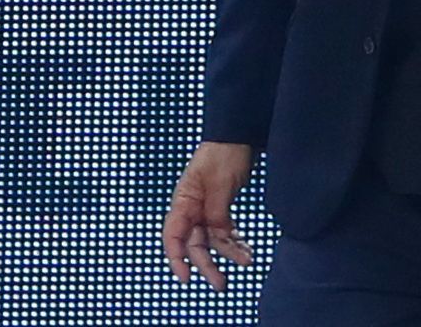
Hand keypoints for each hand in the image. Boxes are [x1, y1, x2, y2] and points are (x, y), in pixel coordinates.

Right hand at [161, 141, 254, 290]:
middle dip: (207, 264)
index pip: (173, 235)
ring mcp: (206, 210)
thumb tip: (218, 238)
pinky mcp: (220, 209)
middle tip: (221, 284)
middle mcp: (191, 209)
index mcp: (183, 201)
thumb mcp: (220, 185)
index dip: (176, 258)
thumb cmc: (224, 155)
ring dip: (229, 252)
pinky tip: (246, 249)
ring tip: (247, 260)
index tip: (185, 277)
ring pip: (213, 241)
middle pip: (195, 244)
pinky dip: (235, 242)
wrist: (239, 137)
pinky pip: (224, 232)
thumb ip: (217, 214)